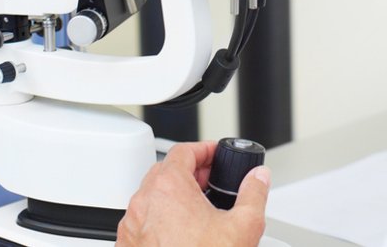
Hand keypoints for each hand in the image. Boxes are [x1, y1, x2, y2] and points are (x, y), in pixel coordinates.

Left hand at [116, 141, 270, 246]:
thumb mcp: (243, 227)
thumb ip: (254, 194)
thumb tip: (258, 178)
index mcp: (169, 188)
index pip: (183, 151)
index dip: (203, 150)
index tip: (214, 155)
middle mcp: (144, 202)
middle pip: (165, 172)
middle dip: (190, 173)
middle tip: (210, 182)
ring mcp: (132, 225)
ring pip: (151, 197)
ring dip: (172, 197)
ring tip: (197, 210)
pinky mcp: (128, 245)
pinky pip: (142, 222)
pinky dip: (159, 219)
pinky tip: (180, 234)